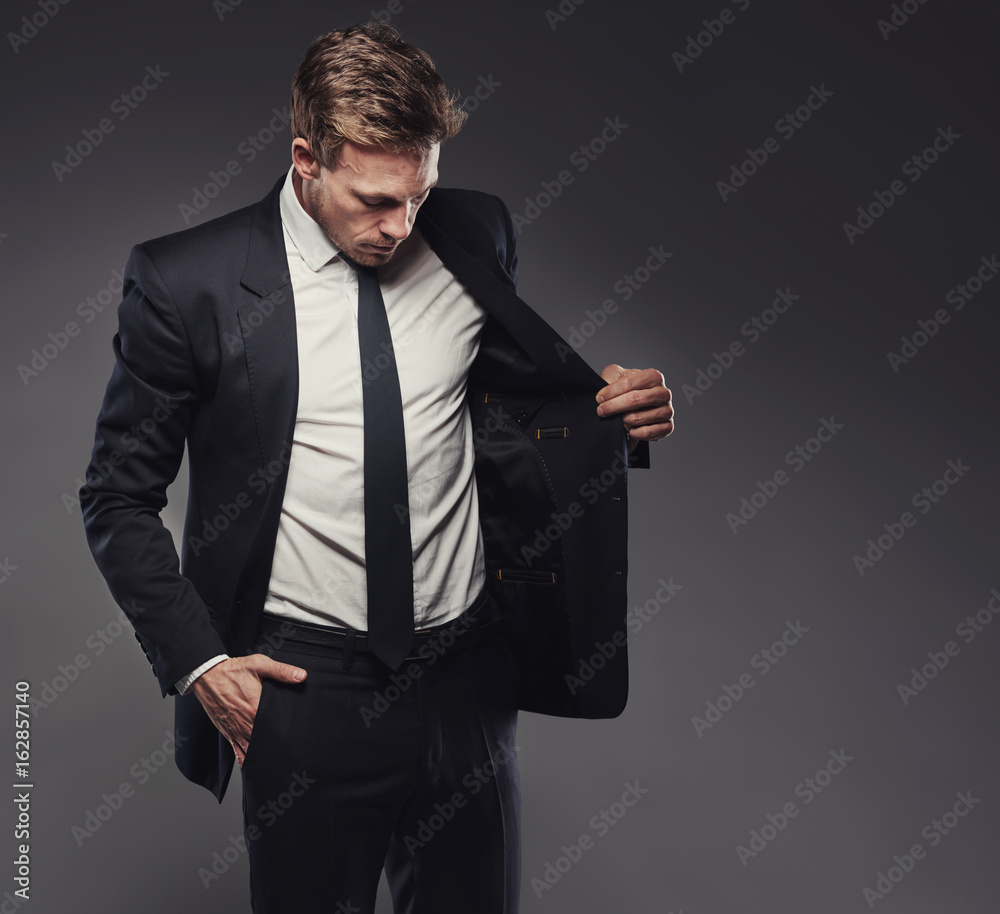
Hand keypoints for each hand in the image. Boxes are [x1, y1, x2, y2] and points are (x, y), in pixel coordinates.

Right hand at [190, 654, 306, 766]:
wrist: (207, 676)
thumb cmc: (232, 671)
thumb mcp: (258, 664)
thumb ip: (281, 671)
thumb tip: (301, 676)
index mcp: (255, 708)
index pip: (275, 727)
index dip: (286, 733)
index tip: (297, 736)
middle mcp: (245, 722)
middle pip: (265, 741)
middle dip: (277, 745)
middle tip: (290, 750)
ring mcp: (236, 730)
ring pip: (252, 750)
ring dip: (263, 755)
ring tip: (277, 760)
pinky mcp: (228, 732)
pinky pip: (238, 751)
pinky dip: (246, 759)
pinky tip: (255, 764)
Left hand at [595, 365, 673, 450]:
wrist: (636, 409)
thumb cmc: (626, 390)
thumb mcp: (616, 376)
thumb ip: (610, 376)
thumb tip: (604, 387)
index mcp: (654, 377)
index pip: (629, 383)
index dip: (611, 392)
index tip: (599, 399)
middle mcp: (664, 393)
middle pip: (634, 400)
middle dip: (613, 407)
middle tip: (601, 411)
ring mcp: (668, 410)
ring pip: (639, 418)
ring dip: (623, 421)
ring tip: (618, 420)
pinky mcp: (668, 427)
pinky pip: (648, 432)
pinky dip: (634, 433)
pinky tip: (630, 430)